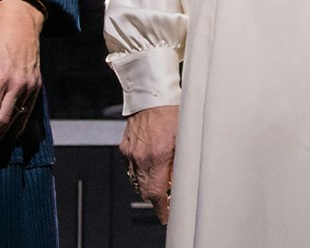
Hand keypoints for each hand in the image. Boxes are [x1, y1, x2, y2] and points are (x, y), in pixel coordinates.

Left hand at [0, 0, 43, 149]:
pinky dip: (18, 126)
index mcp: (1, 78)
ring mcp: (29, 86)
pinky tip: (10, 134)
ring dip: (3, 136)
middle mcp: (18, 85)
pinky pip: (27, 112)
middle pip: (3, 121)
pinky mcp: (36, 86)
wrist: (22, 23)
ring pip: (16, 119)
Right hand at [121, 105, 178, 223]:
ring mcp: (130, 152)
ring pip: (136, 180)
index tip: (166, 215)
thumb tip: (179, 183)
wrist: (152, 95)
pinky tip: (151, 164)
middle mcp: (140, 156)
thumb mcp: (184, 139)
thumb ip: (180, 164)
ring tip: (161, 179)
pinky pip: (131, 167)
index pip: (155, 193)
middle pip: (144, 190)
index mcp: (156, 156)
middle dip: (156, 197)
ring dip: (148, 185)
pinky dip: (140, 171)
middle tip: (168, 197)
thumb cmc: (171, 111)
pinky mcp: (125, 147)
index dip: (161, 208)